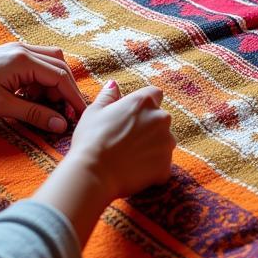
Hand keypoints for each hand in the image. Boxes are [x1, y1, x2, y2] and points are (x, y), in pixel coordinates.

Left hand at [0, 43, 86, 133]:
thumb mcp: (1, 106)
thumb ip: (34, 114)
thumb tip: (60, 125)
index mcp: (23, 60)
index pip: (60, 76)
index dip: (73, 97)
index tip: (79, 115)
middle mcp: (24, 50)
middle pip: (59, 66)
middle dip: (66, 90)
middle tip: (66, 114)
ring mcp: (17, 50)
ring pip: (50, 63)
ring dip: (54, 85)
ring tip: (46, 108)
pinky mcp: (11, 56)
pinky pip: (36, 65)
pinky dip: (41, 82)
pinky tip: (32, 98)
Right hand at [66, 81, 174, 199]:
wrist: (93, 173)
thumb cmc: (91, 139)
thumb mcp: (94, 110)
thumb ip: (108, 95)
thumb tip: (114, 85)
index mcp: (143, 102)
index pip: (155, 94)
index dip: (144, 104)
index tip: (132, 114)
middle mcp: (160, 119)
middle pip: (160, 118)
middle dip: (149, 125)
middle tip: (127, 138)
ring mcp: (166, 143)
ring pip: (164, 141)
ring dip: (153, 146)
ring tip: (130, 156)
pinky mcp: (166, 166)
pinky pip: (162, 164)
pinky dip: (153, 167)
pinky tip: (134, 170)